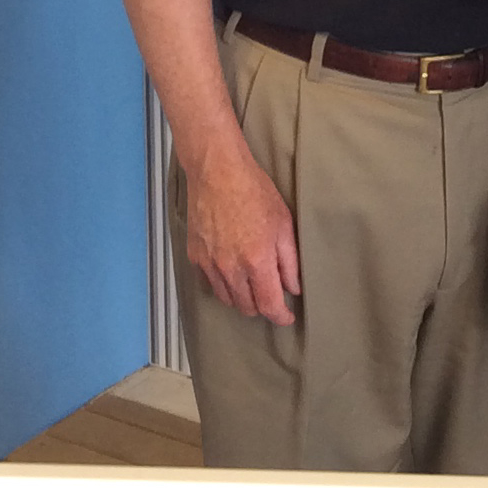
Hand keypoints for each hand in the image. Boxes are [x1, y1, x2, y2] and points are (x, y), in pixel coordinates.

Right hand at [184, 137, 301, 324]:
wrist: (217, 171)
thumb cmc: (254, 192)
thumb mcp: (284, 223)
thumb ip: (290, 261)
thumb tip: (293, 288)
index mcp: (257, 261)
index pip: (269, 306)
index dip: (280, 316)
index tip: (287, 316)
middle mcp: (231, 269)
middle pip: (247, 307)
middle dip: (262, 306)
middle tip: (271, 294)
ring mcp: (209, 264)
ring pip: (227, 299)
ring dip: (242, 298)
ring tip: (251, 284)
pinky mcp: (195, 255)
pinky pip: (210, 282)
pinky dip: (223, 284)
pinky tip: (231, 270)